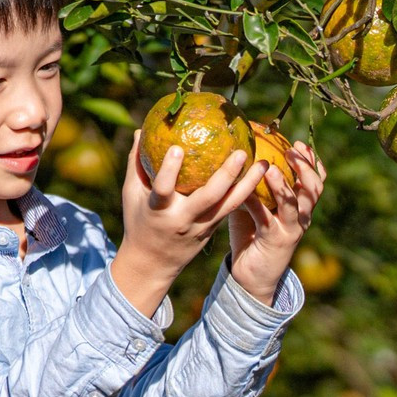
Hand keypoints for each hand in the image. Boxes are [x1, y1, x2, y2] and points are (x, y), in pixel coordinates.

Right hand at [108, 134, 267, 318]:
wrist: (153, 264)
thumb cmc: (139, 222)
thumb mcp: (131, 195)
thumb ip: (135, 164)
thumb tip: (138, 131)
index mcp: (159, 210)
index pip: (163, 190)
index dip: (169, 170)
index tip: (177, 148)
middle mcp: (183, 220)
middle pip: (209, 198)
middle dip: (226, 176)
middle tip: (241, 152)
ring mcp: (201, 227)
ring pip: (229, 205)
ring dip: (249, 184)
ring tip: (264, 163)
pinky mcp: (212, 230)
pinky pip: (231, 209)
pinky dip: (246, 193)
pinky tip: (259, 176)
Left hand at [228, 140, 326, 304]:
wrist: (251, 274)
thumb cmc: (251, 233)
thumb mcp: (255, 205)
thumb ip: (253, 184)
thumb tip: (238, 153)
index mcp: (302, 206)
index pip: (316, 181)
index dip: (312, 162)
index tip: (299, 144)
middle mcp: (302, 217)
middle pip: (313, 189)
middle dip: (305, 168)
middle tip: (291, 151)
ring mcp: (291, 230)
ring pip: (295, 205)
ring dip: (283, 185)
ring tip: (271, 170)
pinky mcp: (275, 241)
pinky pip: (266, 219)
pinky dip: (256, 204)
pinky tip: (246, 192)